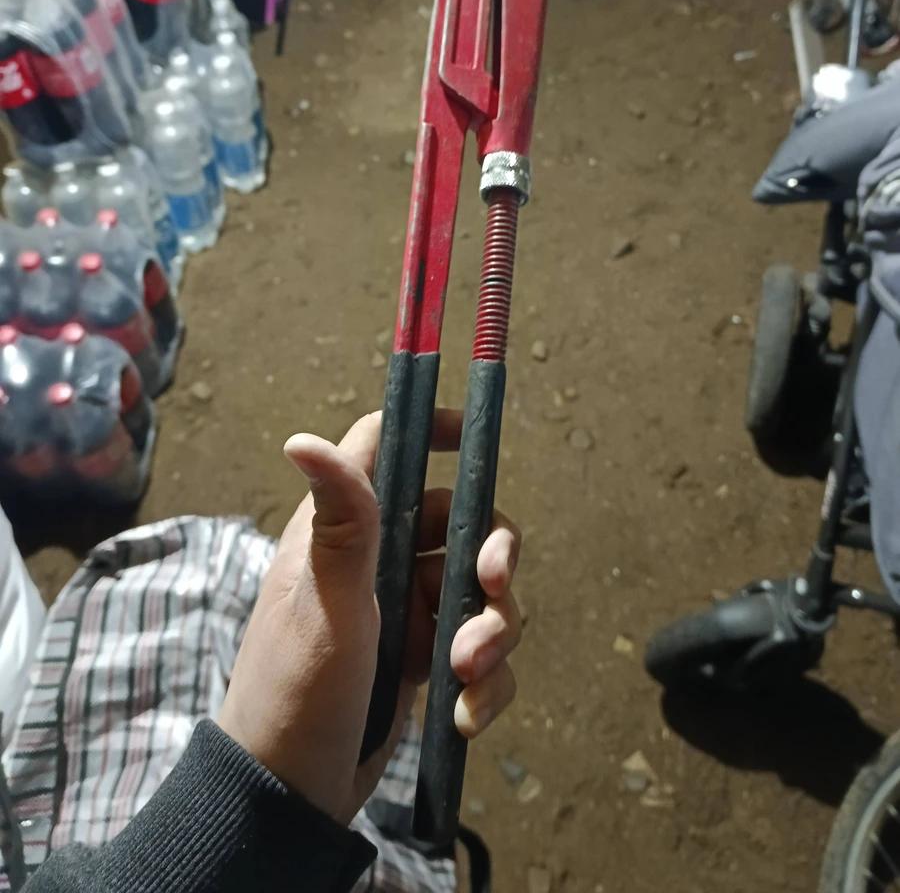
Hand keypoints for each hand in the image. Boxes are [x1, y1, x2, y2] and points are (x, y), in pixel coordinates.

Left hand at [217, 410, 521, 824]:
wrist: (290, 799)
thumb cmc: (296, 690)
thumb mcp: (326, 603)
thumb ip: (340, 522)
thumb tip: (299, 436)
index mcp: (341, 530)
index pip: (387, 450)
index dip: (431, 431)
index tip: (474, 437)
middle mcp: (378, 560)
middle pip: (460, 521)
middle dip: (491, 555)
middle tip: (496, 585)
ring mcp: (406, 610)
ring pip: (480, 591)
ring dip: (492, 629)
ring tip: (468, 673)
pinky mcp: (425, 660)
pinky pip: (482, 651)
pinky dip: (487, 681)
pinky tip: (465, 715)